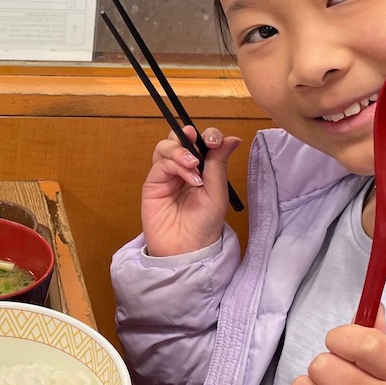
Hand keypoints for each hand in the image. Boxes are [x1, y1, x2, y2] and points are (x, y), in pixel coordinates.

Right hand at [141, 125, 241, 256]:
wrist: (187, 249)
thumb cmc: (204, 225)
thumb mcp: (218, 192)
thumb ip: (219, 163)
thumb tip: (232, 139)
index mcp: (201, 169)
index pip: (201, 142)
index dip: (208, 135)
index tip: (216, 141)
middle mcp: (182, 169)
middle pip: (179, 138)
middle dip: (189, 136)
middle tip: (203, 144)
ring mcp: (166, 175)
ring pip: (166, 146)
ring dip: (180, 150)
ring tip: (194, 164)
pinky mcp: (153, 183)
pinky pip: (161, 164)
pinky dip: (175, 165)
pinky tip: (190, 178)